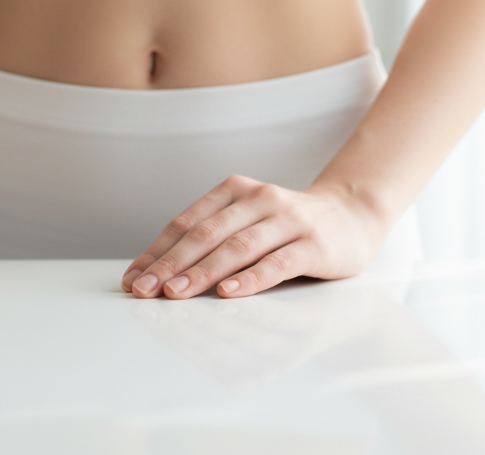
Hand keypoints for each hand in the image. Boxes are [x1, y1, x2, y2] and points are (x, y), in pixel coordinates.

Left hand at [120, 174, 387, 299]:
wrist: (351, 214)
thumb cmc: (287, 225)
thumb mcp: (245, 220)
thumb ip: (211, 238)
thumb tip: (159, 271)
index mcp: (234, 190)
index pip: (186, 222)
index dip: (156, 251)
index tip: (133, 277)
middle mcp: (259, 199)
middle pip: (206, 234)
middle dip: (171, 263)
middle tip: (146, 288)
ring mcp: (288, 220)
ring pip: (237, 247)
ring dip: (202, 272)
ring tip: (176, 292)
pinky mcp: (314, 244)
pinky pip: (277, 263)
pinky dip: (250, 278)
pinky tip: (228, 292)